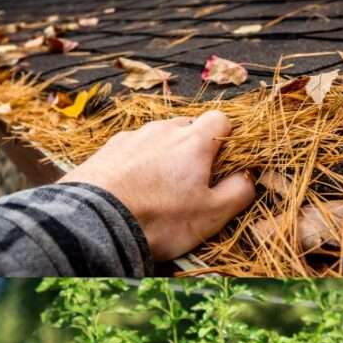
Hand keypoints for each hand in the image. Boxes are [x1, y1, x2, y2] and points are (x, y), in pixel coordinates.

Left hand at [61, 110, 254, 260]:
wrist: (94, 224)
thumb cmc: (159, 219)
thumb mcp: (212, 215)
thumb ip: (239, 192)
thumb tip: (248, 177)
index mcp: (193, 141)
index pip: (220, 119)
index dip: (227, 138)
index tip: (224, 162)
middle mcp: (162, 130)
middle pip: (188, 127)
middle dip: (195, 148)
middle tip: (192, 182)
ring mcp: (131, 137)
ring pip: (158, 138)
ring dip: (165, 156)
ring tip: (158, 189)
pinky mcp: (106, 150)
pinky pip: (132, 150)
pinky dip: (138, 164)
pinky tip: (133, 189)